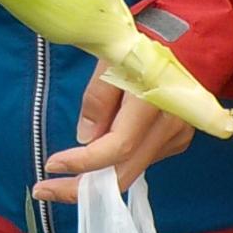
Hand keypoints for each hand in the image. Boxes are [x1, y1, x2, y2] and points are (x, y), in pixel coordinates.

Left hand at [34, 60, 193, 202]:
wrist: (186, 42)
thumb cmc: (142, 45)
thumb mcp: (110, 61)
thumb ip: (98, 100)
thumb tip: (85, 140)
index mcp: (152, 104)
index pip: (116, 148)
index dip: (83, 162)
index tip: (51, 166)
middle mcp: (170, 127)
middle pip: (124, 173)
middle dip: (82, 187)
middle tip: (46, 190)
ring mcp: (177, 136)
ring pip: (131, 169)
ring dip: (97, 176)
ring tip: (64, 171)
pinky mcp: (178, 139)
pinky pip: (140, 159)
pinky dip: (116, 161)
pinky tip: (98, 152)